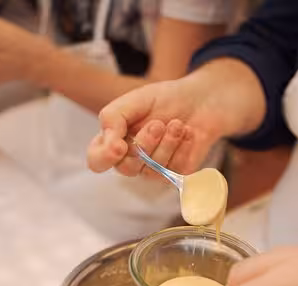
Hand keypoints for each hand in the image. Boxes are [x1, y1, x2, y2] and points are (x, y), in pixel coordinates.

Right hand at [87, 58, 265, 176]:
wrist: (200, 101)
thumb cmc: (164, 99)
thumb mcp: (135, 99)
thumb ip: (113, 118)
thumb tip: (109, 143)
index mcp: (113, 140)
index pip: (97, 160)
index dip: (104, 157)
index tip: (119, 146)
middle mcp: (130, 159)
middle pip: (127, 167)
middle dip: (144, 144)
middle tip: (158, 123)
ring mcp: (152, 169)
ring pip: (151, 170)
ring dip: (166, 144)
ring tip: (177, 124)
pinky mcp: (175, 174)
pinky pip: (174, 170)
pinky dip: (182, 148)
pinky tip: (187, 132)